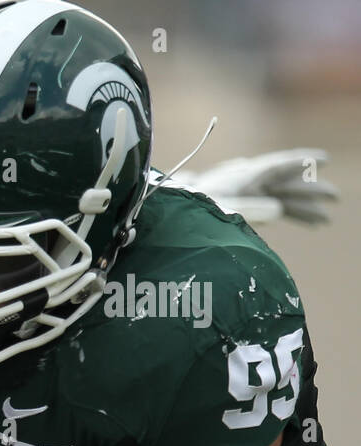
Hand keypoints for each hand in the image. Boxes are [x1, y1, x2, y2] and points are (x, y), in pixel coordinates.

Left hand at [177, 148, 338, 224]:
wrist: (173, 208)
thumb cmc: (193, 203)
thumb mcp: (219, 205)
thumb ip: (248, 207)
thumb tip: (278, 211)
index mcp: (245, 176)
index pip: (279, 166)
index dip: (301, 162)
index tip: (324, 159)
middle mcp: (252, 182)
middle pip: (288, 184)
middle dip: (311, 190)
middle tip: (335, 196)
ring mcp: (252, 195)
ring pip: (286, 199)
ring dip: (307, 208)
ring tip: (327, 219)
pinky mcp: (249, 208)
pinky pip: (279, 211)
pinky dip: (295, 216)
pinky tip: (314, 222)